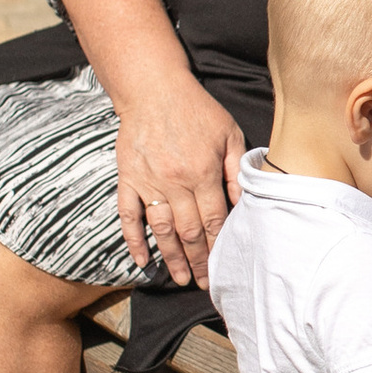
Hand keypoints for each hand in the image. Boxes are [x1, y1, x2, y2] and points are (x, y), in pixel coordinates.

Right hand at [112, 75, 247, 285]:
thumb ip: (237, 169)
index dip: (219, 247)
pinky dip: (134, 240)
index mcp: (202, 172)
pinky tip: (142, 261)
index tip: (224, 266)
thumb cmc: (196, 110)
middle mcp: (174, 182)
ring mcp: (148, 182)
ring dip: (171, 258)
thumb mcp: (228, 133)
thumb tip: (243, 203)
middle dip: (199, 262)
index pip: (213, 221)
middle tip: (205, 284)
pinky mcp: (128, 179)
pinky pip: (128, 216)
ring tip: (180, 279)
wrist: (153, 89)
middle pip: (189, 232)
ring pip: (160, 230)